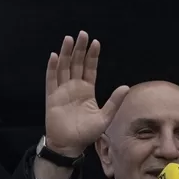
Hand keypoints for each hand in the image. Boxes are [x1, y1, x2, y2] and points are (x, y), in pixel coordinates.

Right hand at [44, 31, 129, 157]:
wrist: (69, 145)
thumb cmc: (87, 133)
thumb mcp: (105, 117)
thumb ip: (114, 101)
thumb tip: (126, 86)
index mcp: (87, 90)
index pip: (90, 68)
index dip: (92, 56)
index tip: (96, 42)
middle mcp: (74, 87)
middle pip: (76, 63)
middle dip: (79, 49)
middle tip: (82, 34)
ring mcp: (62, 90)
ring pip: (63, 67)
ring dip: (65, 53)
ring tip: (69, 39)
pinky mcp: (52, 96)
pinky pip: (51, 79)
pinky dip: (52, 67)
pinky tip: (54, 56)